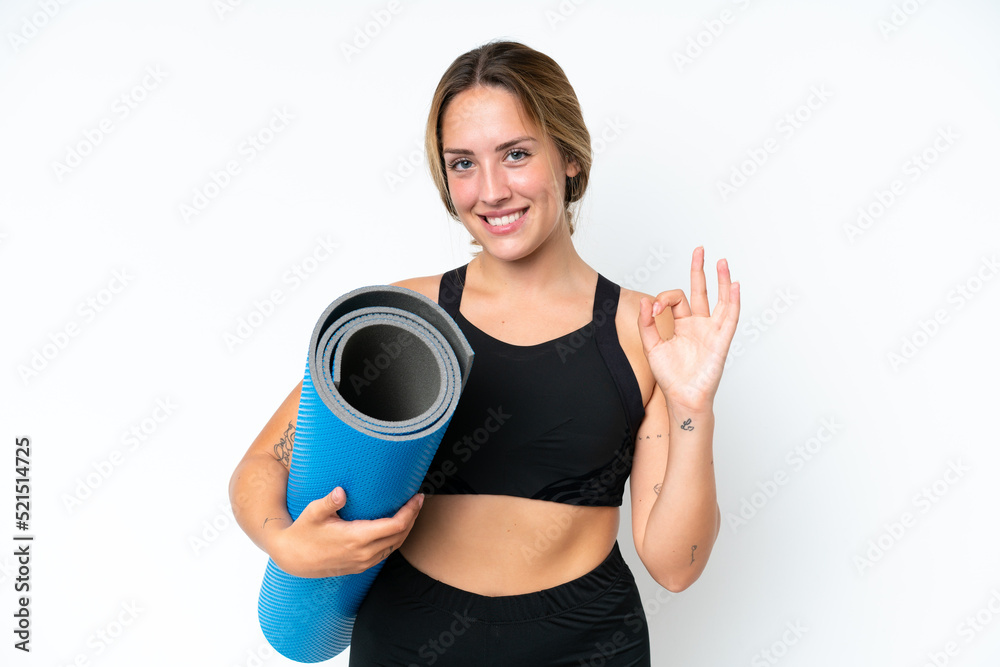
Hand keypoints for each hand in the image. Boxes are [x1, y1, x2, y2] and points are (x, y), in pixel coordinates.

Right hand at [269, 486, 423, 577]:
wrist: (293, 559)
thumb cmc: (303, 532)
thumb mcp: (313, 513)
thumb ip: (329, 501)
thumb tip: (342, 491)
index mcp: (357, 538)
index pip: (395, 526)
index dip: (410, 511)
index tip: (417, 496)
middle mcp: (364, 553)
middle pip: (400, 535)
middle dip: (413, 517)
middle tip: (418, 499)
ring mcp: (363, 562)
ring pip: (395, 546)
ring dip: (407, 528)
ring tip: (411, 510)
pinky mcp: (361, 566)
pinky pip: (386, 553)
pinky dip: (396, 539)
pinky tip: (396, 527)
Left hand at [637, 246, 739, 411]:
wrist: (682, 397)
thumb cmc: (669, 376)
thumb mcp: (652, 346)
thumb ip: (647, 323)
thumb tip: (646, 300)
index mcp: (682, 324)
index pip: (676, 299)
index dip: (663, 298)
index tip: (653, 309)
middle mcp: (699, 325)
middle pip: (701, 291)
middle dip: (700, 270)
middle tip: (700, 250)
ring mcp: (712, 331)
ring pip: (720, 300)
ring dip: (721, 280)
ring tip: (721, 261)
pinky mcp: (721, 340)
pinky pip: (730, 317)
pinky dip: (733, 301)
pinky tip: (733, 284)